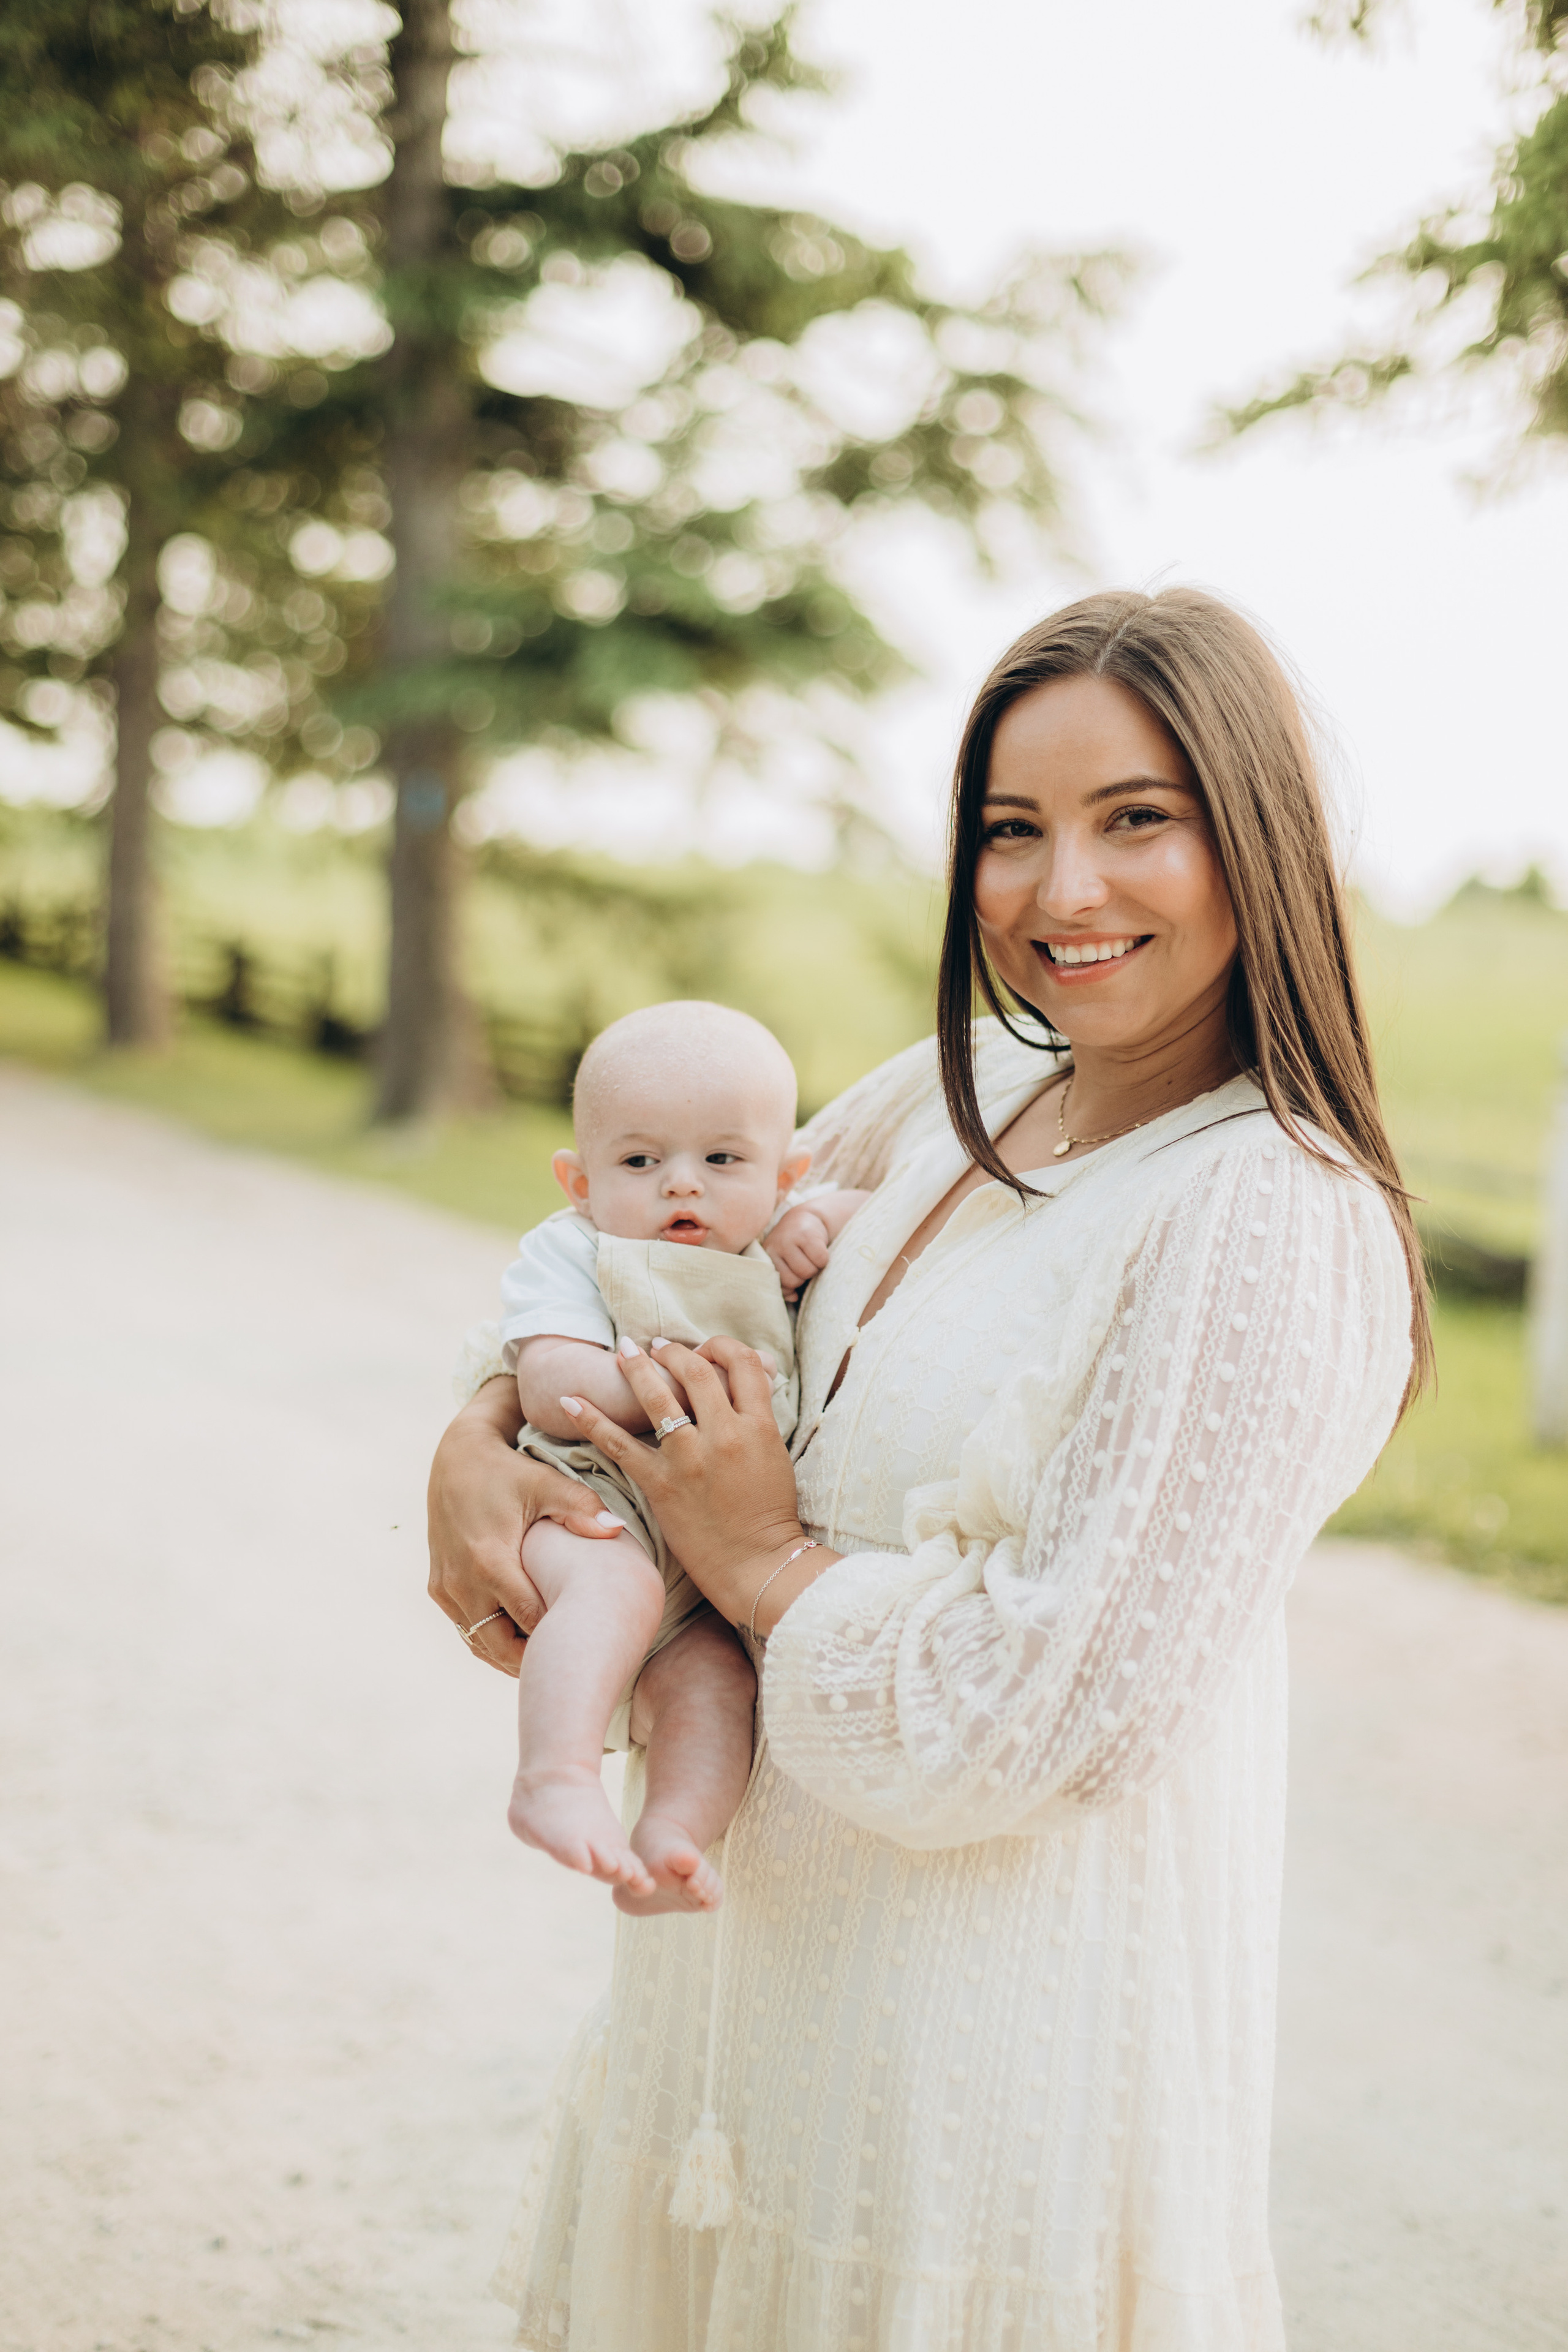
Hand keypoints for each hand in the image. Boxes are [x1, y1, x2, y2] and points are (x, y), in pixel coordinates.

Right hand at [427, 1377, 627, 1674]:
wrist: (456, 1459)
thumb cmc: (509, 1471)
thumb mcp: (545, 1483)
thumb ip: (580, 1508)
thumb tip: (616, 1528)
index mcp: (489, 1561)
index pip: (529, 1619)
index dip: (558, 1636)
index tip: (588, 1644)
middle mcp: (461, 1582)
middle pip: (500, 1645)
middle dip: (534, 1659)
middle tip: (571, 1664)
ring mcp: (445, 1588)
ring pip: (480, 1643)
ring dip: (510, 1654)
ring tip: (549, 1658)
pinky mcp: (437, 1588)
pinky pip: (466, 1629)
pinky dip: (491, 1639)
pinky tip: (522, 1640)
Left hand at [557, 1336, 831, 1632]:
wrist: (758, 1563)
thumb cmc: (770, 1513)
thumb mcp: (775, 1455)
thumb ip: (758, 1416)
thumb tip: (750, 1380)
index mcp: (758, 1426)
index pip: (742, 1364)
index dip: (722, 1348)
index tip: (706, 1349)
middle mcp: (724, 1435)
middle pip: (696, 1370)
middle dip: (674, 1352)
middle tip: (658, 1346)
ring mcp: (690, 1458)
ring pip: (657, 1397)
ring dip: (637, 1367)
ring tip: (625, 1350)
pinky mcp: (661, 1483)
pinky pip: (619, 1445)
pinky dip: (591, 1420)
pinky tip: (569, 1401)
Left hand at [765, 1205, 832, 1301]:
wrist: (806, 1218)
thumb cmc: (795, 1247)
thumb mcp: (785, 1263)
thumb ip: (785, 1284)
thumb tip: (793, 1297)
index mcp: (766, 1258)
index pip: (781, 1285)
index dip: (793, 1285)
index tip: (796, 1274)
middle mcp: (774, 1247)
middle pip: (795, 1280)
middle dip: (805, 1276)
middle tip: (806, 1263)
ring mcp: (788, 1239)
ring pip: (808, 1271)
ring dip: (815, 1268)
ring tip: (811, 1256)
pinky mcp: (805, 1234)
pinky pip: (821, 1260)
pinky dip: (824, 1259)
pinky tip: (819, 1249)